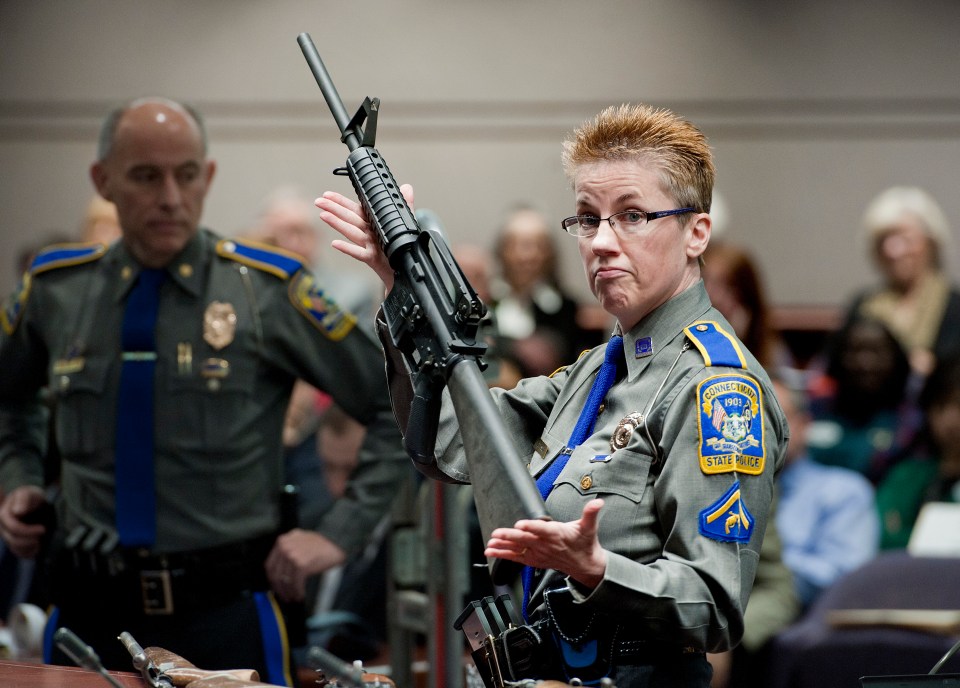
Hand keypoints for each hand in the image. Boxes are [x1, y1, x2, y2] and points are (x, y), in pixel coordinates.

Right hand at [0, 485, 47, 558]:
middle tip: (43, 531)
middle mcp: (2, 526)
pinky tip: (37, 547)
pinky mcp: (13, 543)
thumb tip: (18, 511)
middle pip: (12, 537)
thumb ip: (23, 499)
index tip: (42, 529)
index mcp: (3, 513)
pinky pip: (18, 552)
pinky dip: (28, 552)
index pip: (10, 523)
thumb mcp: (28, 494)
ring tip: (39, 540)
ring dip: (29, 545)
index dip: (26, 530)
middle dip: (29, 536)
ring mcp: (7, 535)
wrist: (35, 505)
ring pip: (14, 546)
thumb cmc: (30, 497)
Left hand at [265, 528, 346, 601]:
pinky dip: (297, 592)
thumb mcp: (300, 540)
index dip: (272, 580)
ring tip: (293, 598)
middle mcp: (284, 547)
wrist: (337, 542)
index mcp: (283, 541)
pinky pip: (295, 583)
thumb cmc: (322, 543)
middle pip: (275, 574)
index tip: (276, 587)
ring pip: (285, 580)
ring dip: (289, 592)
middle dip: (279, 588)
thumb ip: (289, 549)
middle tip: (284, 596)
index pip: (270, 565)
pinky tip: (300, 595)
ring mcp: (292, 555)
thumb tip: (281, 571)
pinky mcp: (300, 564)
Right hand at [315, 185, 415, 290]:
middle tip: (319, 201)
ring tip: (324, 215)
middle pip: (349, 218)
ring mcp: (369, 245)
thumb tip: (406, 187)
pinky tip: (335, 243)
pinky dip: (347, 248)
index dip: (341, 201)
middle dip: (333, 209)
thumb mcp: (404, 224)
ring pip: (351, 232)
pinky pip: (359, 253)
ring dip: (337, 224)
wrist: (403, 270)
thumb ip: (405, 205)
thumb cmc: (399, 249)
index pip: (355, 209)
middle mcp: (368, 233)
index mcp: (373, 223)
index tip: (328, 195)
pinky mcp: (373, 258)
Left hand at [485, 498, 607, 589]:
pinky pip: (516, 558)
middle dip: (510, 537)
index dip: (531, 527)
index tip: (520, 524)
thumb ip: (591, 513)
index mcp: (557, 534)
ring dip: (503, 547)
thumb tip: (598, 502)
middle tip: (496, 533)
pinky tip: (491, 552)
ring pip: (518, 550)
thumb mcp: (590, 527)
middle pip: (526, 540)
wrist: (585, 565)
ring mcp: (539, 554)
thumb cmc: (584, 543)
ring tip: (490, 545)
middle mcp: (546, 545)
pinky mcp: (534, 560)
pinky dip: (503, 555)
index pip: (543, 530)